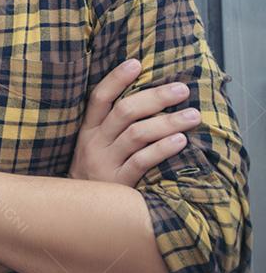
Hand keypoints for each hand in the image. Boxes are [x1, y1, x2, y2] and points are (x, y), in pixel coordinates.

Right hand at [69, 58, 200, 185]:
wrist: (79, 209)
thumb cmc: (94, 170)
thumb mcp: (93, 143)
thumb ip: (110, 123)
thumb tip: (145, 96)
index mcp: (88, 129)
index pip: (99, 97)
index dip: (116, 79)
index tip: (136, 63)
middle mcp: (94, 142)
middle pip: (124, 112)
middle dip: (155, 97)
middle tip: (181, 89)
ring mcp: (106, 162)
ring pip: (136, 135)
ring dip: (167, 122)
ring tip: (192, 116)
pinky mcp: (119, 183)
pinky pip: (142, 162)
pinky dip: (162, 150)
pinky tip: (180, 141)